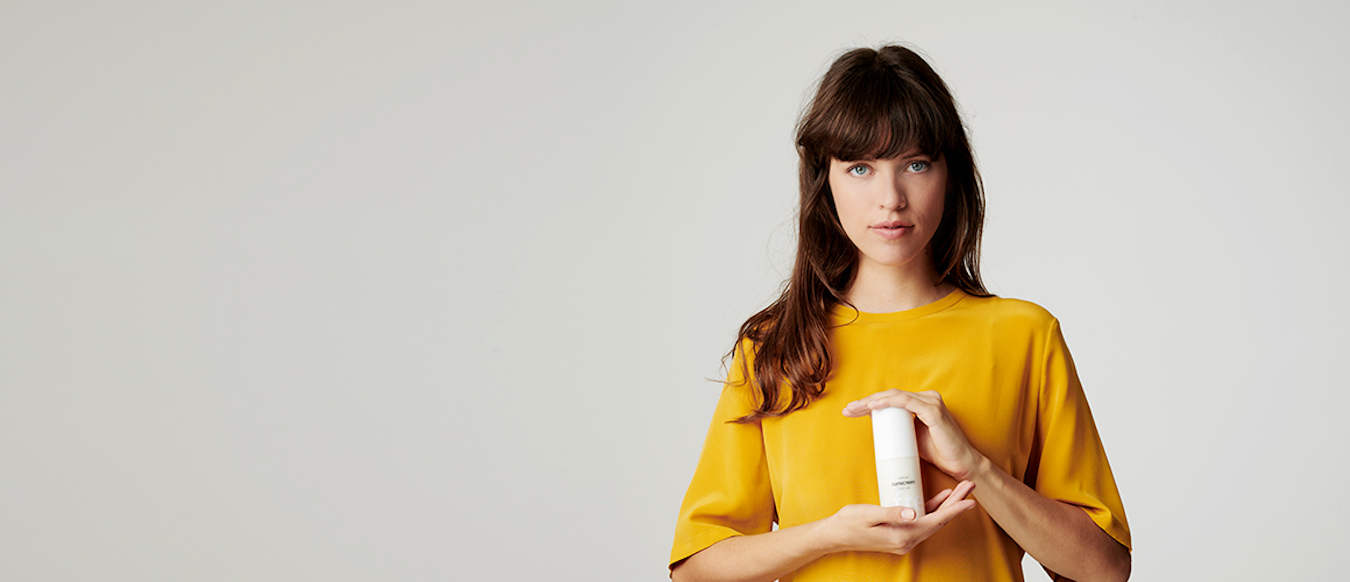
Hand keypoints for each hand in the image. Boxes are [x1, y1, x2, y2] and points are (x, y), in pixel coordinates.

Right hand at [819, 481, 976, 554]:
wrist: (836, 535)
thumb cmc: (849, 523)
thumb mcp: (869, 514)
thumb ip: (892, 513)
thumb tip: (913, 512)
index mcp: (902, 535)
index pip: (935, 521)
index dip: (954, 509)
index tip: (969, 500)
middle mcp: (907, 541)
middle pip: (939, 521)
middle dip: (956, 504)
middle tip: (969, 487)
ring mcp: (904, 539)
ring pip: (933, 521)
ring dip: (947, 506)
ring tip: (960, 491)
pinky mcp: (900, 534)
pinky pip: (923, 522)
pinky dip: (933, 510)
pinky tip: (940, 499)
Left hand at [842, 389, 986, 480]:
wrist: (960, 464)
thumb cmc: (938, 452)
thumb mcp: (911, 438)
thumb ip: (898, 429)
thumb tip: (877, 424)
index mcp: (922, 402)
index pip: (891, 398)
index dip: (870, 403)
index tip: (851, 411)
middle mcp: (927, 398)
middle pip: (890, 395)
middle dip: (866, 402)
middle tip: (848, 410)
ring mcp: (931, 402)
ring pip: (894, 396)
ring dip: (872, 402)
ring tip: (855, 409)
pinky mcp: (933, 411)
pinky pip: (906, 402)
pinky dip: (888, 402)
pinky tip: (873, 406)